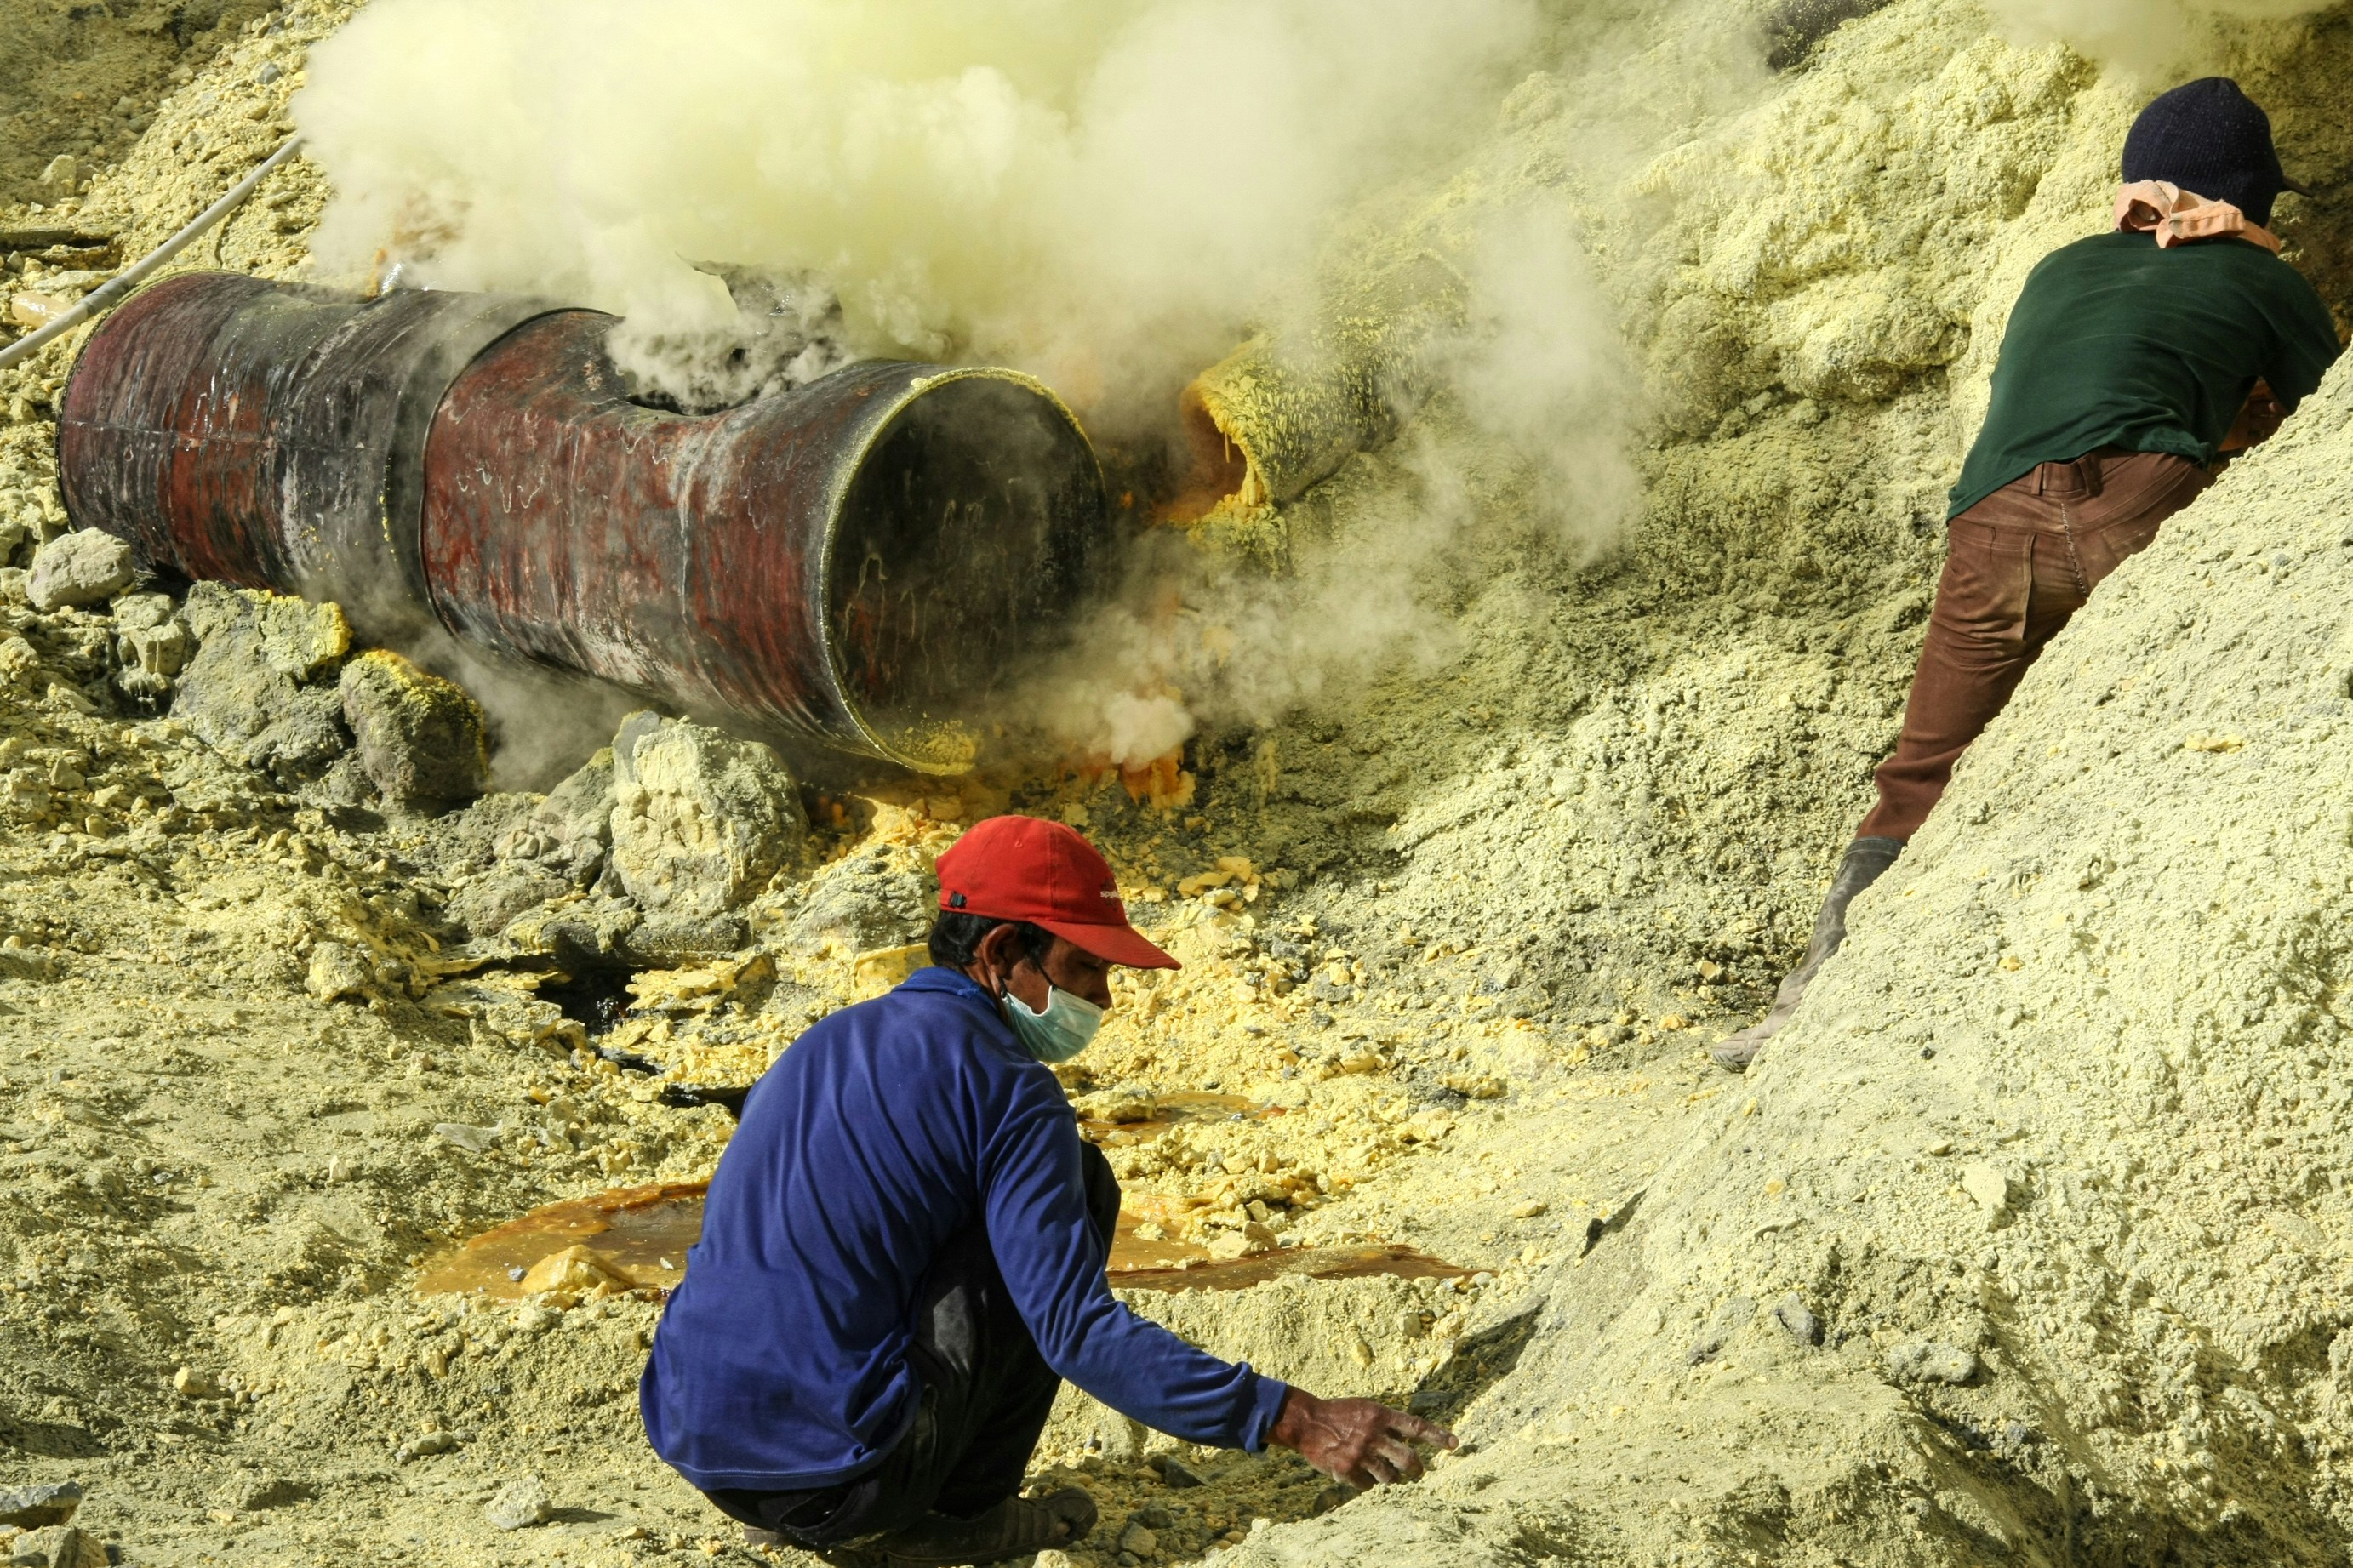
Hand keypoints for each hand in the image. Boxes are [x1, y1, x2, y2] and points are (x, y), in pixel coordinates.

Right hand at [1267, 1388, 1454, 1488]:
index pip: (1416, 1427)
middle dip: (1417, 1470)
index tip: (1455, 1444)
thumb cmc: (1339, 1413)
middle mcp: (1373, 1434)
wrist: (1307, 1422)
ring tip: (1381, 1471)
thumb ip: (1386, 1423)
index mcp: (1380, 1415)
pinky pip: (1368, 1485)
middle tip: (1417, 1472)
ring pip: (1390, 1477)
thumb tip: (1409, 1440)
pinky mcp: (1347, 1470)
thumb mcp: (1365, 1408)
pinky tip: (1357, 1472)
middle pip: (1408, 1460)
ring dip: (1390, 1477)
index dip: (1437, 1436)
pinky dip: (1367, 1482)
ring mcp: (1361, 1454)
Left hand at [2220, 379, 2283, 452]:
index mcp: (2242, 393)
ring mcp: (2240, 424)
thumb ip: (2258, 384)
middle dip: (2276, 408)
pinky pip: (2255, 439)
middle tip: (2283, 410)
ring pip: (2263, 423)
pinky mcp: (2238, 439)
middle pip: (2266, 408)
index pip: (2264, 392)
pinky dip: (2264, 437)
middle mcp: (2242, 408)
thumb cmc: (2219, 400)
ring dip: (2273, 422)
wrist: (2199, 422)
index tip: (2286, 395)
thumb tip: (2277, 380)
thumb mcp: (2240, 388)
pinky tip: (2272, 433)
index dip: (2276, 394)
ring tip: (2279, 421)